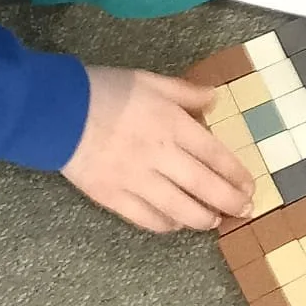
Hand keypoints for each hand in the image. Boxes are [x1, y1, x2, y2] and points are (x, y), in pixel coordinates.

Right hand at [64, 65, 254, 232]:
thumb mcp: (149, 80)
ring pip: (179, 209)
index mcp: (171, 124)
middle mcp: (159, 155)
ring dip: (203, 218)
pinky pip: (146, 219)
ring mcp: (136, 180)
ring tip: (214, 221)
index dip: (236, 174)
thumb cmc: (103, 89)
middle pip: (204, 186)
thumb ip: (184, 92)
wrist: (56, 110)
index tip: (249, 186)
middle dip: (230, 202)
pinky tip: (176, 224)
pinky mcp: (112, 196)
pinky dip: (166, 225)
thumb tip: (215, 100)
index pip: (215, 154)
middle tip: (245, 211)